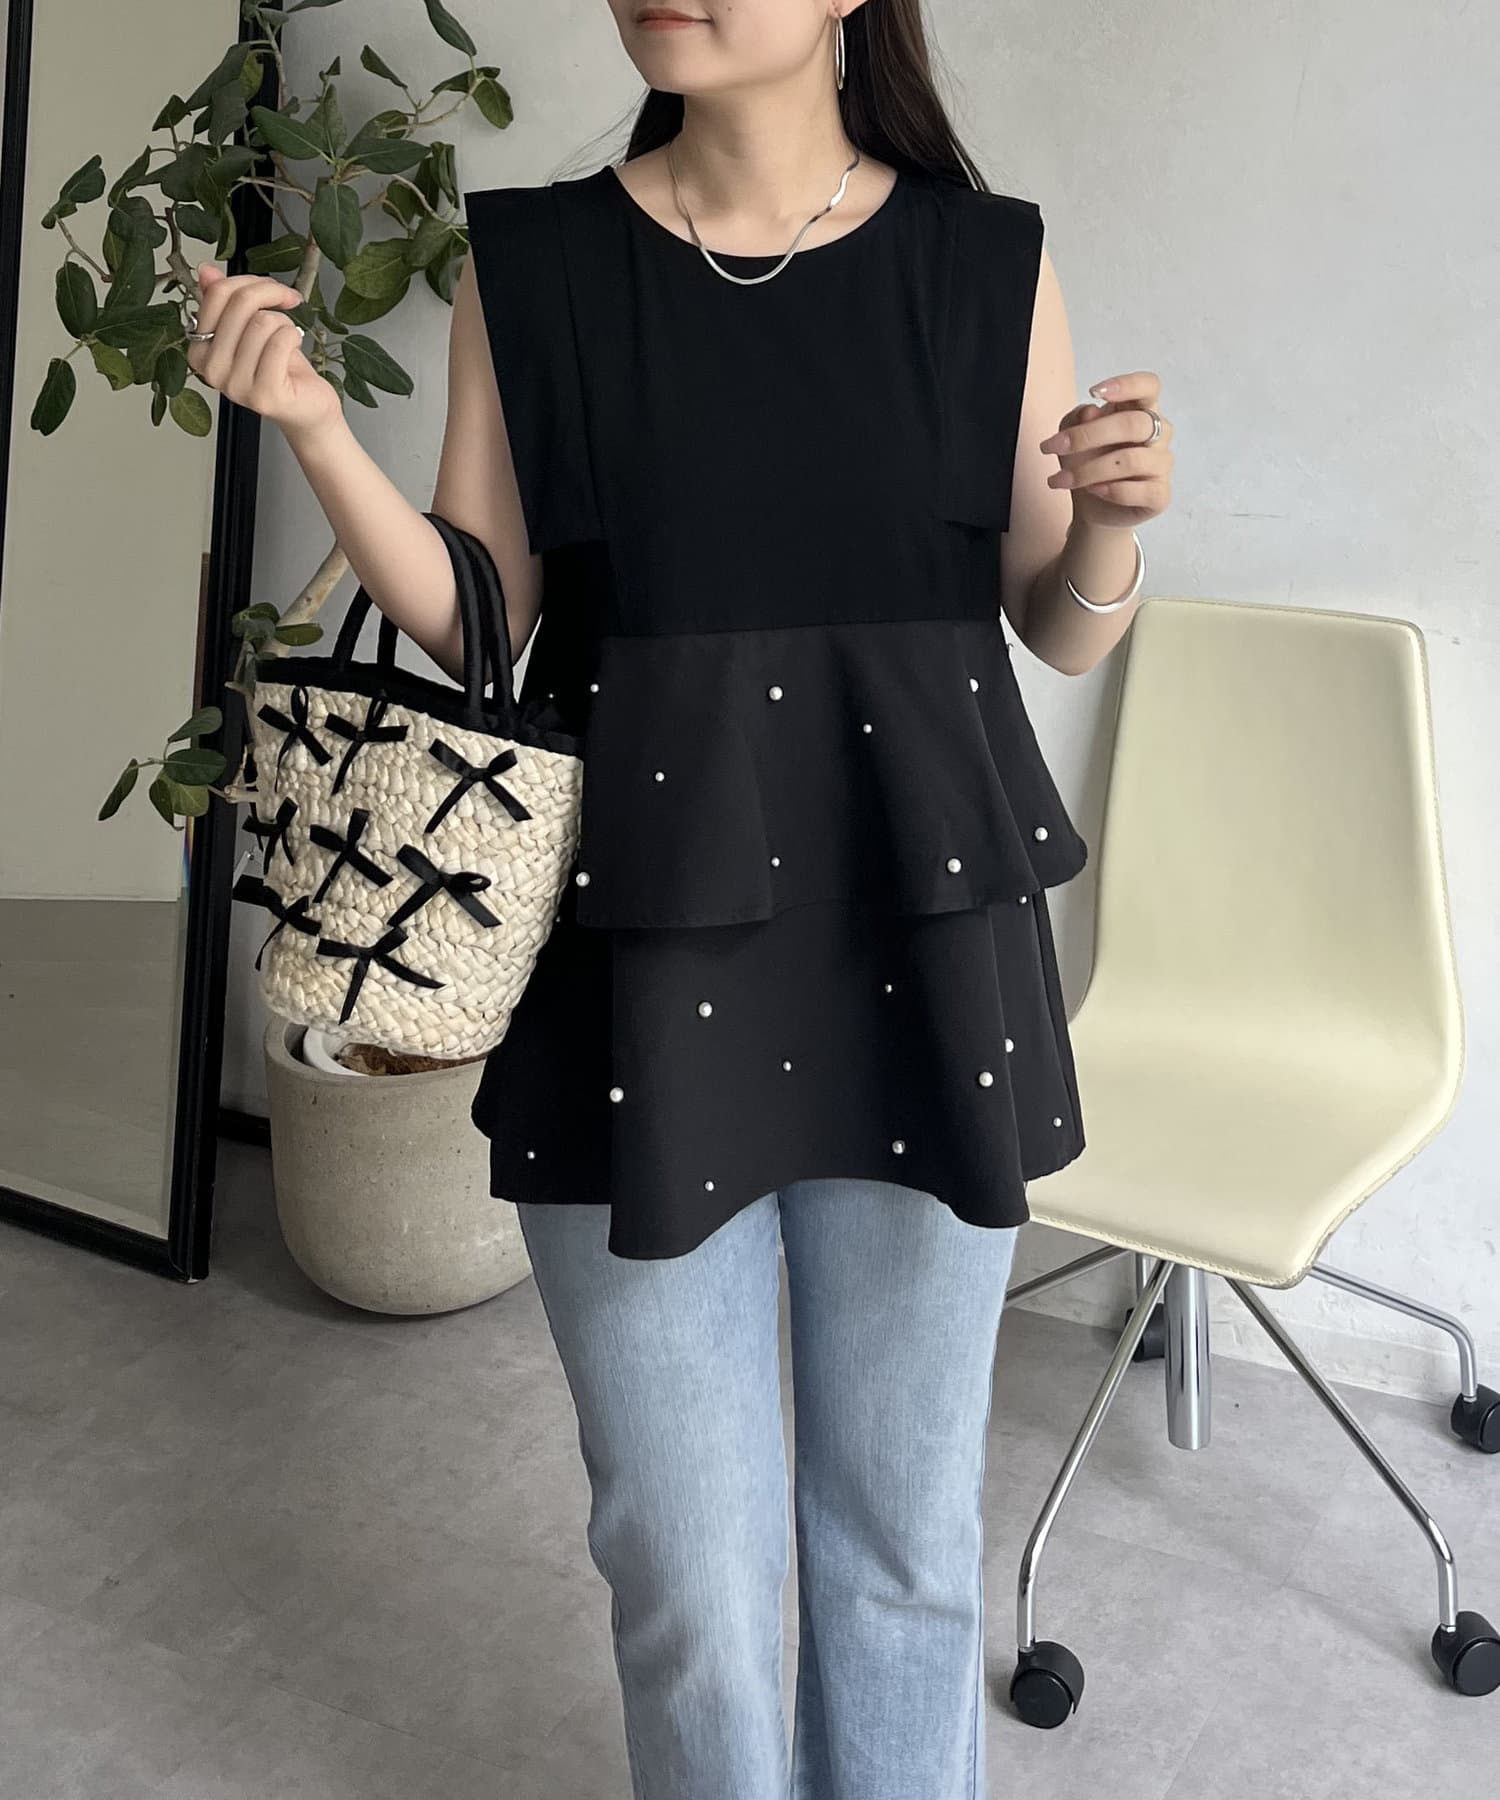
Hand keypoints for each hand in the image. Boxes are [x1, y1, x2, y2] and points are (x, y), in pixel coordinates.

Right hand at [185, 264, 341, 440]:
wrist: (307, 406)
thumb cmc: (280, 367)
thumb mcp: (250, 327)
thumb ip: (226, 301)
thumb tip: (206, 271)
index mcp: (200, 349)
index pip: (217, 294)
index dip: (250, 282)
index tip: (273, 289)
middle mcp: (211, 369)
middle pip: (240, 303)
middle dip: (272, 294)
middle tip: (288, 302)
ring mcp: (236, 385)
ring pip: (262, 322)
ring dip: (284, 322)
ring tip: (288, 338)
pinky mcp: (263, 395)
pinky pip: (279, 342)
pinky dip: (293, 336)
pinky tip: (293, 348)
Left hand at [1038, 370, 1172, 531]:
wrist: (1090, 508)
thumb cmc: (1087, 463)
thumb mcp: (1070, 435)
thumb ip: (1076, 419)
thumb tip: (1090, 413)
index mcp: (1140, 410)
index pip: (1149, 386)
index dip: (1127, 385)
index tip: (1094, 392)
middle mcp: (1158, 433)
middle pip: (1134, 423)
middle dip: (1088, 435)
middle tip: (1052, 447)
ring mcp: (1162, 464)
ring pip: (1131, 460)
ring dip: (1088, 470)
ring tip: (1062, 479)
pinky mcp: (1160, 495)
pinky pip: (1140, 491)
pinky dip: (1110, 491)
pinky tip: (1093, 490)